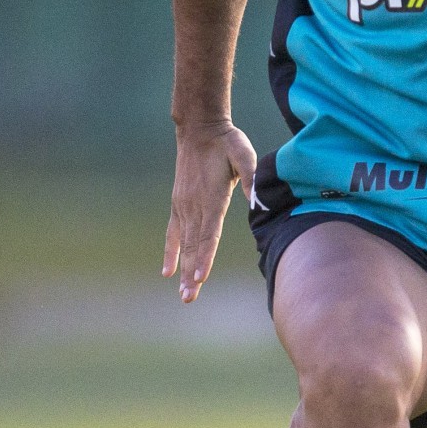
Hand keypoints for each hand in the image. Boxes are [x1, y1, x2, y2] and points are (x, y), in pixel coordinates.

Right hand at [162, 123, 257, 302]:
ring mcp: (184, 206)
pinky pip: (172, 234)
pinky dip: (170, 253)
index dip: (205, 256)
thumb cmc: (227, 142)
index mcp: (212, 197)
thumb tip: (259, 200)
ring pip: (184, 245)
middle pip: (194, 246)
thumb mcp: (244, 154)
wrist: (198, 129)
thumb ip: (252, 176)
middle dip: (192, 274)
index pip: (208, 234)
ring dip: (183, 270)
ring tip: (184, 294)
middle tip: (189, 298)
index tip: (201, 277)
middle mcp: (194, 206)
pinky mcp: (179, 205)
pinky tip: (168, 272)